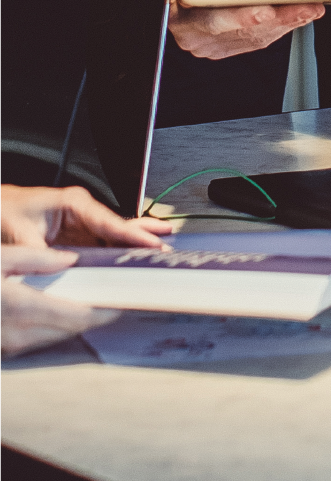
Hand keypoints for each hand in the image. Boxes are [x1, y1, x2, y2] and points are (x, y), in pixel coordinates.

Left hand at [0, 185, 171, 248]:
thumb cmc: (5, 212)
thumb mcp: (21, 236)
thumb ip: (43, 257)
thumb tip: (60, 276)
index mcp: (74, 204)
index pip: (110, 223)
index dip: (132, 236)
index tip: (151, 245)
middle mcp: (82, 211)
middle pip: (119, 226)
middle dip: (143, 236)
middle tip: (165, 248)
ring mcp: (80, 223)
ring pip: (115, 234)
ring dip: (136, 241)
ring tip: (163, 245)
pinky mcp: (76, 236)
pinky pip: (104, 242)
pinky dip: (120, 248)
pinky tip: (136, 252)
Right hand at [0, 247, 117, 358]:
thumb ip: (36, 258)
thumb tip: (70, 260)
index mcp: (20, 307)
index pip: (78, 317)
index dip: (104, 311)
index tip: (123, 299)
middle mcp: (18, 334)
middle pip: (73, 329)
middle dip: (95, 315)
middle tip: (112, 296)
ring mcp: (10, 346)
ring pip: (58, 336)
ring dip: (76, 321)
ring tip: (92, 299)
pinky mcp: (6, 350)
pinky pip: (40, 340)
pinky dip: (56, 325)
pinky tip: (60, 308)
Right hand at [128, 0, 324, 59]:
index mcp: (178, 16)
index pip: (216, 21)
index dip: (245, 18)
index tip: (271, 12)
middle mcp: (192, 38)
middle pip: (242, 32)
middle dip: (281, 20)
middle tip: (311, 7)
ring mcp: (207, 45)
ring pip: (253, 39)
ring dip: (286, 25)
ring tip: (313, 10)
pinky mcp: (221, 45)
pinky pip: (254, 40)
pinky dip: (278, 29)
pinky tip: (298, 17)